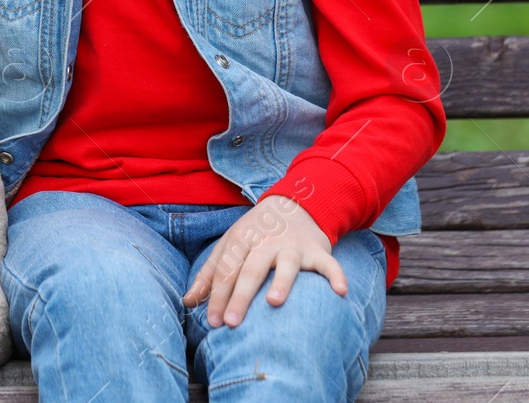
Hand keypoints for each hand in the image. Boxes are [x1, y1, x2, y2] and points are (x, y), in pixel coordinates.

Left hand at [182, 195, 346, 328]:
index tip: (213, 322)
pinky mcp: (317, 250)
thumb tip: (187, 301)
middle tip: (232, 323)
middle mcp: (265, 242)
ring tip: (274, 302)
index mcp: (240, 240)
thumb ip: (208, 275)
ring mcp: (292, 245)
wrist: (293, 205)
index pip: (225, 270)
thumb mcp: (228, 247)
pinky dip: (336, 276)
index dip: (217, 296)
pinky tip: (341, 291)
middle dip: (240, 296)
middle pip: (250, 269)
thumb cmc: (254, 234)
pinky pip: (328, 264)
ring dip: (281, 282)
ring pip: (285, 264)